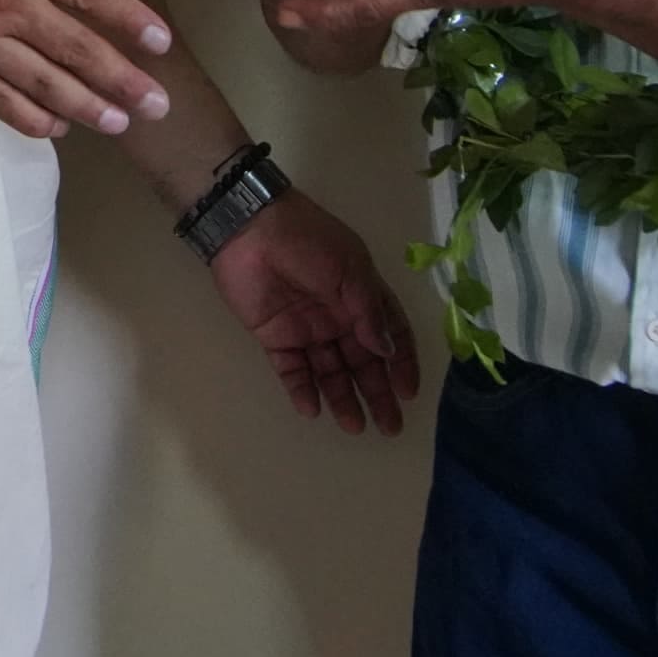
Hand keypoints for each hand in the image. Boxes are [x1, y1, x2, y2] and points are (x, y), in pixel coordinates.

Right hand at [0, 0, 176, 141]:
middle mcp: (4, 1)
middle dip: (120, 79)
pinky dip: (29, 117)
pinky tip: (54, 128)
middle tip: (158, 107)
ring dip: (85, 106)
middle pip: (74, 47)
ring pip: (42, 82)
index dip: (127, 19)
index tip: (161, 42)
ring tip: (119, 124)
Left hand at [207, 190, 419, 434]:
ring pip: (330, 371)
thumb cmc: (308, 243)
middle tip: (390, 426)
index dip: (402, 363)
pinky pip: (292, 370)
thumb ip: (368, 314)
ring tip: (355, 427)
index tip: (408, 392)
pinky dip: (302, 390)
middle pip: (362, 362)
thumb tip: (388, 352)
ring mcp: (306, 329)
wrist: (249, 229)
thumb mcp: (348, 271)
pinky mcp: (275, 337)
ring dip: (343, 398)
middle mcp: (337, 317)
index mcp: (361, 295)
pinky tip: (312, 409)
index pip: (390, 335)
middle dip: (377, 393)